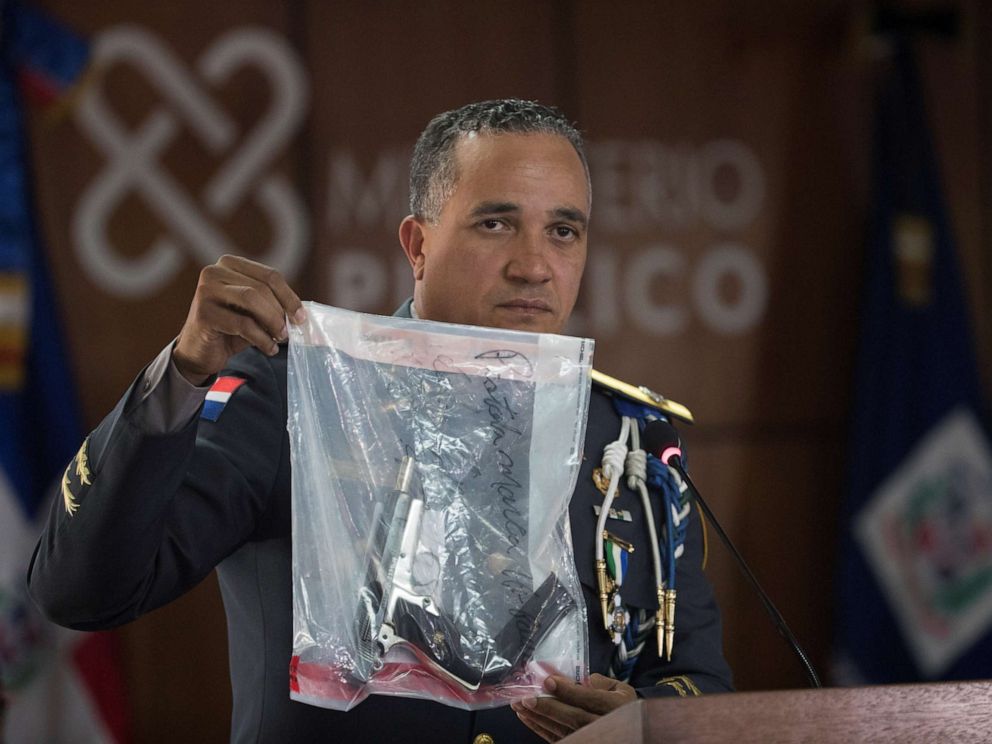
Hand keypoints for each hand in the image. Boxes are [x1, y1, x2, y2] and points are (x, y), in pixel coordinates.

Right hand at [173, 255, 305, 384]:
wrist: (200, 352)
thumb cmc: (231, 329)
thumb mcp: (256, 313)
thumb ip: (275, 307)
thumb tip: (303, 314)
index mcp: (230, 264)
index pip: (269, 275)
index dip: (289, 296)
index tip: (301, 317)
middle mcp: (214, 271)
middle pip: (261, 287)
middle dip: (280, 311)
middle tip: (290, 331)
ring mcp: (205, 290)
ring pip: (251, 299)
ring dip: (272, 321)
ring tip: (280, 338)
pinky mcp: (203, 312)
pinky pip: (242, 323)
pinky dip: (261, 338)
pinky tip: (269, 348)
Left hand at [511, 673, 636, 741]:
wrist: (629, 728)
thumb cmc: (621, 704)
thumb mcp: (619, 688)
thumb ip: (599, 681)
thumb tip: (576, 679)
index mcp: (612, 706)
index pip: (587, 699)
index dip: (567, 691)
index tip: (548, 680)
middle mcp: (601, 724)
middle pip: (571, 717)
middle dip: (547, 707)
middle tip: (526, 697)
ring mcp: (589, 737)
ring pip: (560, 729)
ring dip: (537, 717)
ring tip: (518, 704)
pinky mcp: (578, 743)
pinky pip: (556, 737)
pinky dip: (538, 727)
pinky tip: (525, 716)